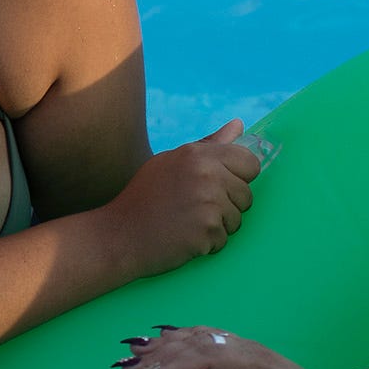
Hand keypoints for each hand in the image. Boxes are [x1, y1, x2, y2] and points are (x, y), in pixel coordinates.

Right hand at [101, 122, 261, 277]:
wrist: (118, 236)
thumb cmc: (145, 198)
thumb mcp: (172, 161)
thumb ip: (210, 145)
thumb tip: (240, 124)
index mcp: (199, 154)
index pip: (250, 163)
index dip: (237, 177)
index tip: (217, 186)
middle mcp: (207, 174)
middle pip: (246, 195)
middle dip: (227, 206)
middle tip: (193, 208)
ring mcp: (209, 203)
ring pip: (237, 219)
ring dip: (217, 226)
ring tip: (186, 223)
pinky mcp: (207, 231)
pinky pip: (223, 239)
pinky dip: (206, 244)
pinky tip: (183, 238)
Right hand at [114, 324, 368, 368]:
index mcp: (251, 366)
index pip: (202, 357)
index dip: (170, 365)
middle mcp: (246, 350)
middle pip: (195, 342)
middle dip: (157, 352)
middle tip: (124, 365)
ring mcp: (246, 349)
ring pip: (199, 337)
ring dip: (165, 343)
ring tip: (133, 350)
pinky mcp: (245, 354)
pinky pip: (207, 338)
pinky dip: (181, 338)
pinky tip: (165, 339)